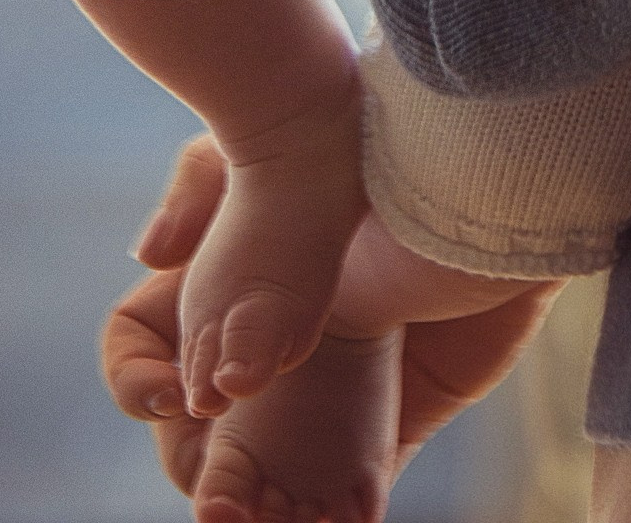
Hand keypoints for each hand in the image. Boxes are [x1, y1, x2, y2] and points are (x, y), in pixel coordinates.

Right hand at [105, 137, 554, 484]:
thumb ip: (201, 182)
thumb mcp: (283, 145)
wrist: (493, 193)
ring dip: (242, 502)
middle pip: (188, 430)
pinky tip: (313, 520)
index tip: (170, 385)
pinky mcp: (384, 430)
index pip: (143, 346)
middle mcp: (265, 348)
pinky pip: (336, 497)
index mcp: (226, 286)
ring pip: (253, 474)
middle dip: (188, 457)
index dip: (137, 375)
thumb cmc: (384, 156)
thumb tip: (148, 254)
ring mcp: (322, 396)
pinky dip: (316, 519)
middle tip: (210, 472)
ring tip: (245, 515)